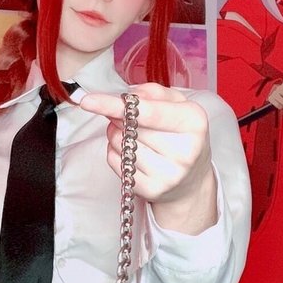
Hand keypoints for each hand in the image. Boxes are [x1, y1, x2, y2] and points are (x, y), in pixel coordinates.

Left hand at [80, 83, 216, 233]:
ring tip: (132, 135)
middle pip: (130, 126)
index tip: (88, 101)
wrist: (192, 180)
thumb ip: (153, 93)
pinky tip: (131, 153)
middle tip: (126, 117)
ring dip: (116, 134)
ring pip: (120, 144)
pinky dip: (115, 152)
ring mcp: (168, 174)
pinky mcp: (153, 190)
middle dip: (118, 116)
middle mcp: (185, 150)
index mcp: (194, 122)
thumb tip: (128, 97)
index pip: (147, 112)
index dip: (114, 104)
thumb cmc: (181, 136)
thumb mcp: (178, 106)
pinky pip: (115, 162)